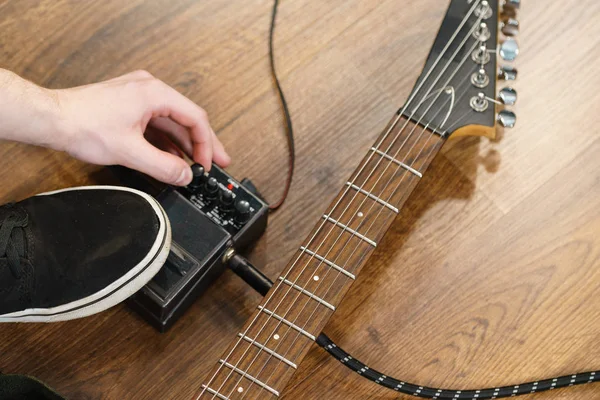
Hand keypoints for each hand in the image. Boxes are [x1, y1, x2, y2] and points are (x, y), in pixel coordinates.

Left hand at [0, 69, 229, 185]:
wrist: (51, 119)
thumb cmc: (82, 125)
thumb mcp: (129, 152)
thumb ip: (163, 166)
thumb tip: (185, 176)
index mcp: (154, 93)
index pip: (195, 118)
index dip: (206, 144)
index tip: (207, 164)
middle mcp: (149, 89)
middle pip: (187, 118)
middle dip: (202, 143)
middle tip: (218, 162)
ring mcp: (139, 96)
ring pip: (172, 122)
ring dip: (184, 144)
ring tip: (196, 165)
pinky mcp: (130, 106)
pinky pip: (157, 124)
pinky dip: (166, 141)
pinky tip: (173, 157)